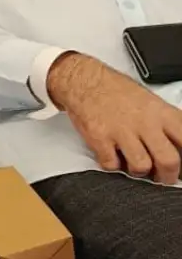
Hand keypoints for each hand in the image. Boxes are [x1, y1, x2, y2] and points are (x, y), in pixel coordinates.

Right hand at [47, 51, 181, 183]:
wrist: (85, 81)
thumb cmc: (118, 92)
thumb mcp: (152, 102)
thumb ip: (166, 125)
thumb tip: (177, 148)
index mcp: (162, 113)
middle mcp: (145, 122)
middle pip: (169, 161)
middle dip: (167, 176)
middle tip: (162, 177)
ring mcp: (122, 131)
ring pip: (141, 167)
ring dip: (138, 171)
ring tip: (134, 165)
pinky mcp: (100, 138)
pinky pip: (111, 165)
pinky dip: (112, 165)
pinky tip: (113, 156)